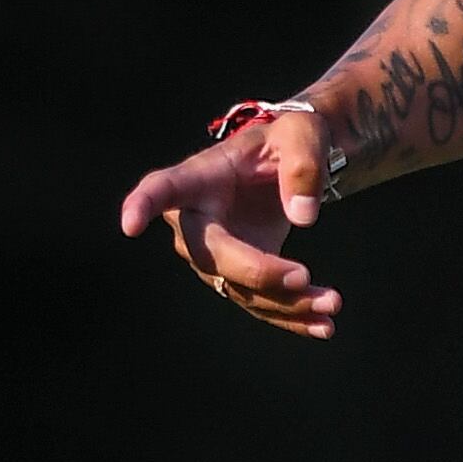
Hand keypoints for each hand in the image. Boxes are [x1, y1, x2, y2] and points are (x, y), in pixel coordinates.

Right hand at [119, 108, 340, 336]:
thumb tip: (303, 217)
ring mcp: (216, 251)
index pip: (163, 189)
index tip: (130, 225)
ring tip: (331, 304)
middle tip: (304, 277)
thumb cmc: (288, 139)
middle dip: (258, 273)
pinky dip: (294, 317)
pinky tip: (325, 326)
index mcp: (199, 177)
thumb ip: (303, 165)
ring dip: (287, 303)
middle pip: (213, 255)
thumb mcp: (302, 135)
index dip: (143, 205)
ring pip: (241, 288)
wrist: (294, 162)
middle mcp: (196, 219)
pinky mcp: (241, 274)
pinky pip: (261, 302)